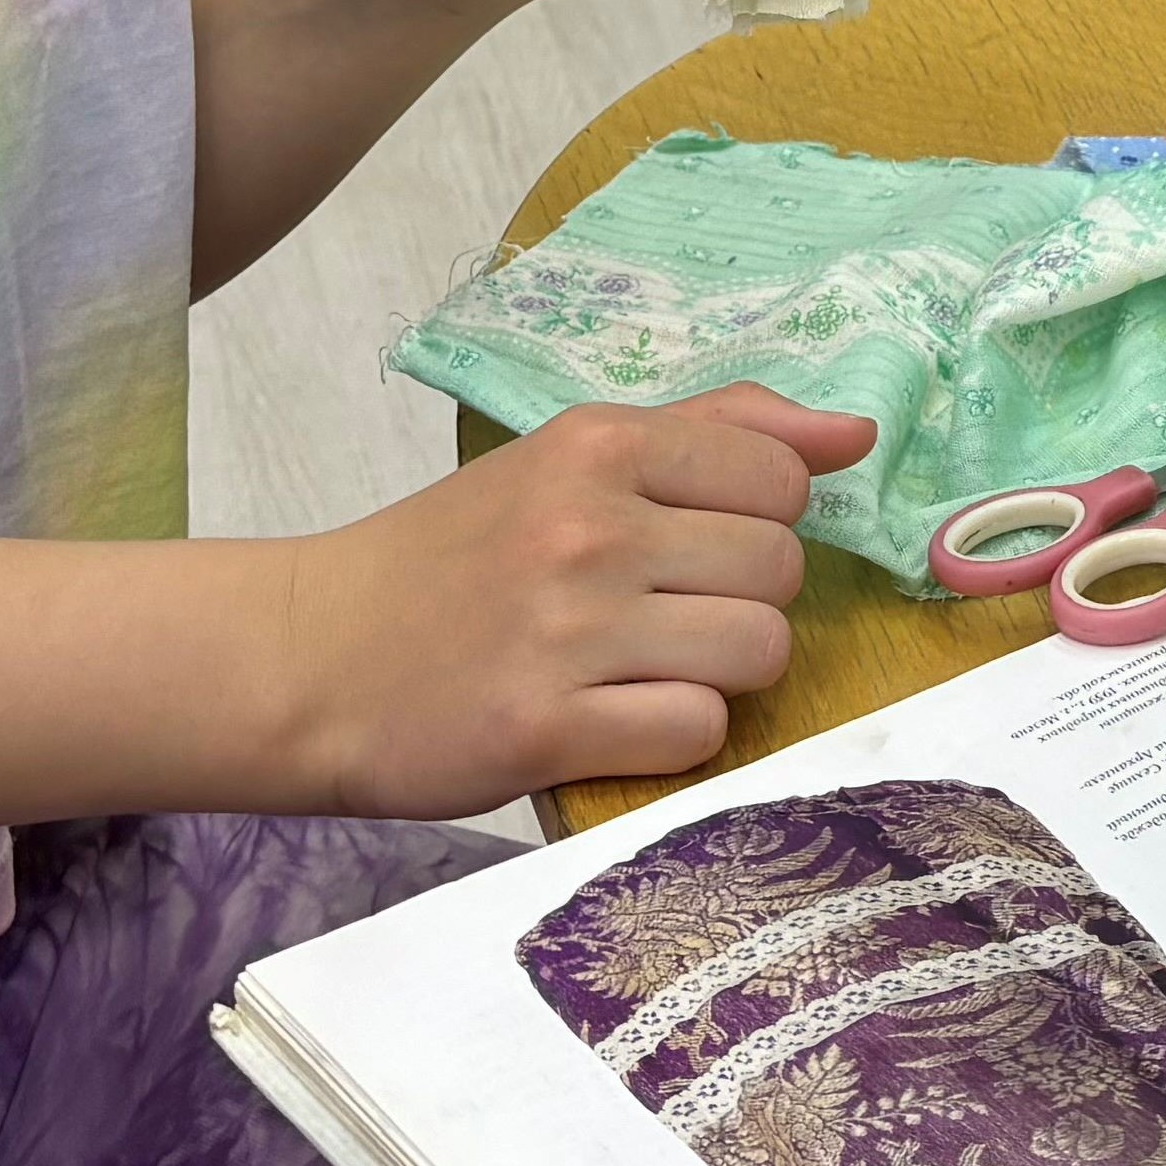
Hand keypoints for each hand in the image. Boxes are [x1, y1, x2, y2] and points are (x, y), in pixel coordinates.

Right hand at [279, 387, 875, 809]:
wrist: (309, 659)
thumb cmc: (450, 559)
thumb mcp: (566, 459)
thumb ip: (717, 429)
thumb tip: (856, 434)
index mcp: (596, 445)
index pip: (778, 475)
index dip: (758, 519)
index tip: (693, 541)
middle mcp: (588, 528)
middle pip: (779, 569)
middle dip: (741, 600)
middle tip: (665, 614)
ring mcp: (567, 631)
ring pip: (756, 651)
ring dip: (718, 672)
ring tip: (646, 668)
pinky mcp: (545, 729)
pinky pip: (697, 731)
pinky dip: (674, 736)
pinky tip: (615, 718)